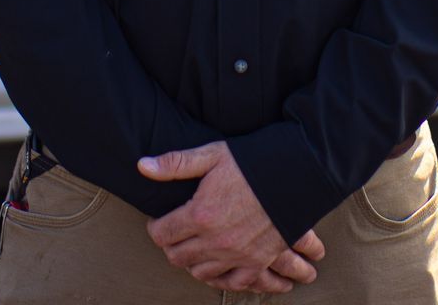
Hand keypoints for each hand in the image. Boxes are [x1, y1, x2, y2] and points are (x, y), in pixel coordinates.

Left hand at [138, 142, 326, 292]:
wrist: (295, 175)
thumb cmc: (252, 162)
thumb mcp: (212, 155)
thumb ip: (175, 163)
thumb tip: (141, 166)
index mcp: (200, 215)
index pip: (162, 234)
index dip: (156, 227)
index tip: (159, 221)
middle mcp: (215, 241)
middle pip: (177, 257)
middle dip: (171, 246)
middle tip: (174, 234)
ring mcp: (237, 255)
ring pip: (200, 273)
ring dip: (193, 262)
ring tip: (194, 247)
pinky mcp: (257, 262)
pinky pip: (231, 283)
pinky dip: (220, 277)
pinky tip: (217, 266)